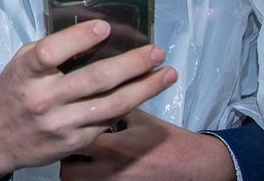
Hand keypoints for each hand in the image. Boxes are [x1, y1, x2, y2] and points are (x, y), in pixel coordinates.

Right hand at [0, 21, 177, 177]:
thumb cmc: (12, 94)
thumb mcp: (20, 66)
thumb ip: (49, 51)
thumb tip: (89, 33)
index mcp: (26, 73)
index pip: (51, 52)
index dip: (79, 38)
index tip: (104, 27)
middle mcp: (43, 99)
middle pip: (94, 79)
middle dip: (131, 64)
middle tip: (156, 52)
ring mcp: (60, 123)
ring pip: (111, 104)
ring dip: (144, 88)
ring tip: (166, 73)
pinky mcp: (74, 141)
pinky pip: (108, 121)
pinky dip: (130, 105)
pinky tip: (144, 93)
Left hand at [60, 110, 235, 180]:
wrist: (199, 167)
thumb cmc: (171, 142)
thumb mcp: (141, 118)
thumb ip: (113, 106)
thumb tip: (91, 92)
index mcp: (113, 146)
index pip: (72, 138)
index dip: (65, 131)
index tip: (64, 124)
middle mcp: (110, 170)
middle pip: (69, 170)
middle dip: (65, 159)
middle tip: (68, 146)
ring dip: (76, 172)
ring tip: (81, 160)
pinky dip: (91, 180)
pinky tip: (95, 170)